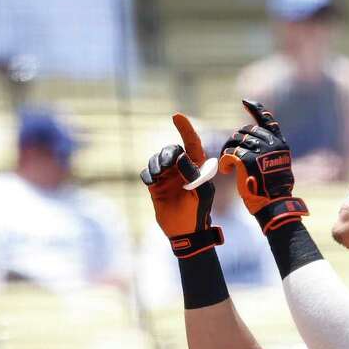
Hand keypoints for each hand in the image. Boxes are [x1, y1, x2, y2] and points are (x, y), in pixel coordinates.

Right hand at [140, 114, 223, 257]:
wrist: (184, 232)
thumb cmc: (197, 212)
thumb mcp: (201, 193)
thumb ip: (192, 174)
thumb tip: (180, 156)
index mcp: (197, 167)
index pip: (192, 143)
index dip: (185, 128)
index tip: (176, 116)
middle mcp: (182, 168)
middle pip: (171, 149)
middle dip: (166, 154)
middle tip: (165, 167)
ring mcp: (168, 176)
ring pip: (157, 158)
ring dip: (156, 164)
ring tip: (158, 177)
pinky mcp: (156, 184)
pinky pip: (147, 171)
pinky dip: (148, 174)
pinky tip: (151, 182)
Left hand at [219, 100, 307, 232]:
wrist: (274, 204)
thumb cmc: (273, 190)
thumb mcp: (277, 166)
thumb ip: (268, 151)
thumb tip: (254, 141)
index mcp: (280, 144)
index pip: (267, 120)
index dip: (256, 108)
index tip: (246, 101)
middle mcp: (271, 144)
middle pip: (245, 131)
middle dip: (235, 141)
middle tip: (230, 155)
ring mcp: (259, 151)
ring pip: (235, 141)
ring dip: (228, 151)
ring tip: (228, 164)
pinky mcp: (247, 160)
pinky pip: (230, 154)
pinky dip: (225, 161)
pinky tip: (227, 171)